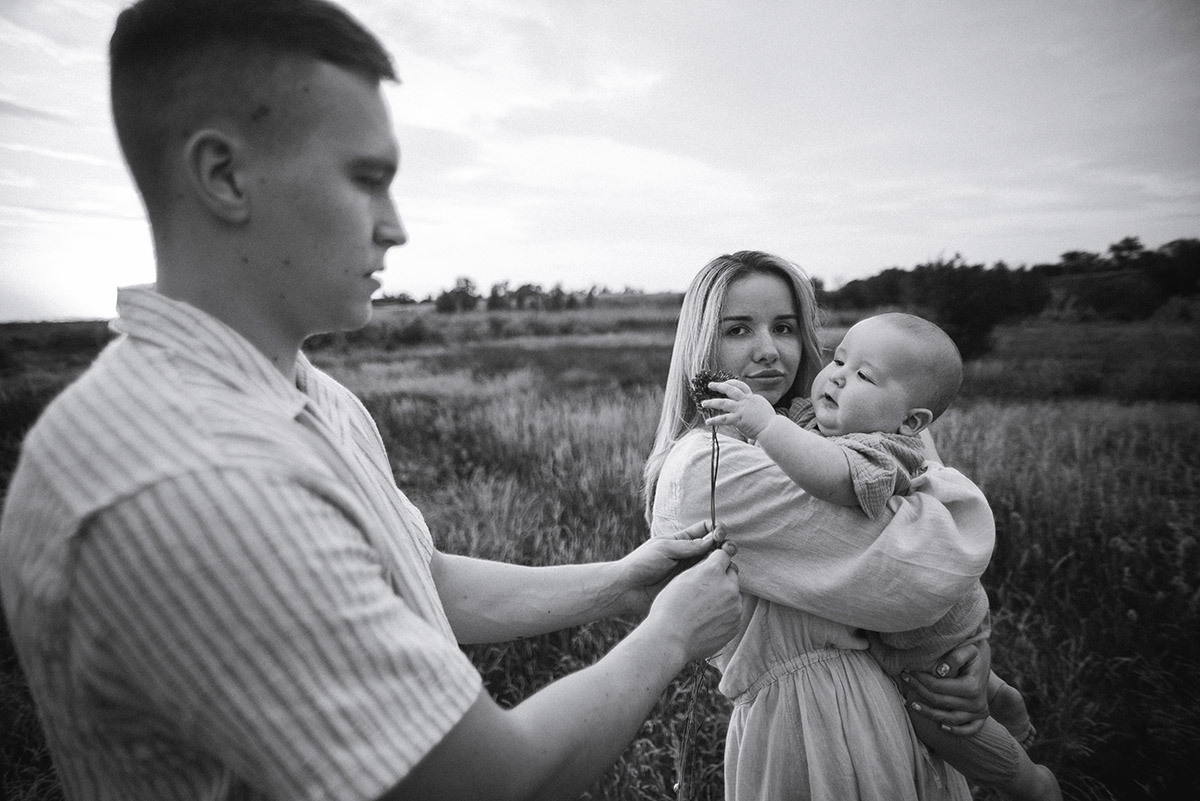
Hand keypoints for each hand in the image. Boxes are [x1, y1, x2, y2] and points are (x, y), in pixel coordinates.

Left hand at [616, 521, 730, 613]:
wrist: (628, 589)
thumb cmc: (641, 563)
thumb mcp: (664, 548)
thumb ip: (688, 546)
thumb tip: (712, 540)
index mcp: (681, 540)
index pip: (705, 530)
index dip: (716, 530)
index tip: (720, 534)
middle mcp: (689, 555)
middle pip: (714, 547)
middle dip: (725, 546)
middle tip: (727, 550)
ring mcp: (690, 571)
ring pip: (714, 564)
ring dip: (724, 562)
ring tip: (726, 565)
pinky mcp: (690, 587)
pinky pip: (707, 581)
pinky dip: (717, 579)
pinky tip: (721, 579)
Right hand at [646, 546, 741, 662]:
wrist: (670, 639)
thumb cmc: (669, 608)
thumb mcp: (681, 578)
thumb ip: (700, 569)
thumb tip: (710, 564)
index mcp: (713, 571)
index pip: (723, 555)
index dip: (716, 560)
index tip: (711, 566)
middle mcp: (728, 587)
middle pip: (732, 574)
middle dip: (722, 578)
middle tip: (705, 589)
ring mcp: (735, 608)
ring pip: (734, 595)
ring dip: (724, 597)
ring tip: (703, 609)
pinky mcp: (735, 625)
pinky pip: (733, 614)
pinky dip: (724, 615)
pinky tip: (707, 621)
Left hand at [700, 379, 776, 439]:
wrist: (773, 428)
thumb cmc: (771, 423)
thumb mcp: (763, 409)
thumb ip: (754, 408)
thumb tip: (750, 412)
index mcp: (753, 397)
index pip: (741, 386)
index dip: (732, 383)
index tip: (725, 383)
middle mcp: (746, 401)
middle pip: (730, 389)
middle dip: (719, 386)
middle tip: (710, 385)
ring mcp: (742, 409)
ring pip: (723, 402)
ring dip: (711, 402)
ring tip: (703, 403)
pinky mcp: (738, 418)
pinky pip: (723, 418)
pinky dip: (714, 420)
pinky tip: (708, 421)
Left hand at [900, 642, 991, 734]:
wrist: (986, 665)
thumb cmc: (973, 656)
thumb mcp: (968, 650)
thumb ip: (955, 657)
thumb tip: (939, 671)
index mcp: (972, 687)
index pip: (938, 687)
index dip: (921, 679)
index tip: (908, 671)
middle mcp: (977, 703)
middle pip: (940, 702)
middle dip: (919, 691)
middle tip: (904, 680)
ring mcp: (979, 713)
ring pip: (950, 719)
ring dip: (929, 713)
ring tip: (912, 704)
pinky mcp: (980, 719)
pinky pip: (968, 730)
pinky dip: (955, 730)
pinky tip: (941, 726)